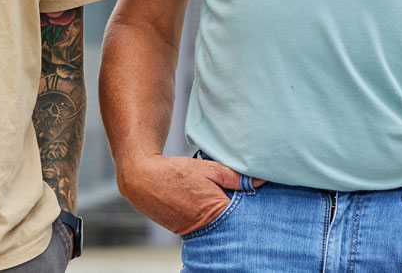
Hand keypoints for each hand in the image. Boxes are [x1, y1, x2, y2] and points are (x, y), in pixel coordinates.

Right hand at [116, 154, 259, 234]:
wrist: (141, 179)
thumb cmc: (175, 173)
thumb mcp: (209, 169)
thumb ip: (235, 176)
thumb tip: (260, 181)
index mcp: (215, 212)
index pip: (244, 217)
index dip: (251, 207)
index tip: (257, 199)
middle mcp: (204, 228)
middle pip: (230, 224)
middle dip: (237, 212)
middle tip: (235, 196)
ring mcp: (191, 232)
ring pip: (216, 226)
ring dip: (220, 215)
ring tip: (214, 197)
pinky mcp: (181, 231)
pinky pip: (201, 226)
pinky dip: (205, 218)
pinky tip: (201, 203)